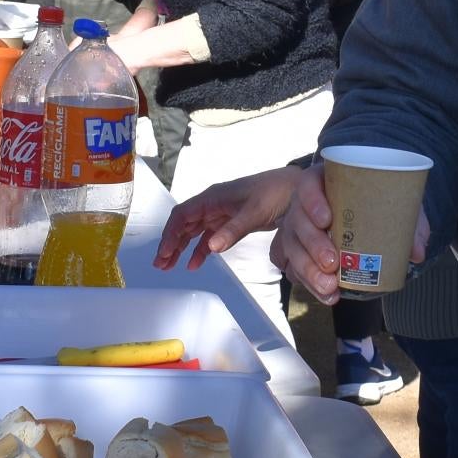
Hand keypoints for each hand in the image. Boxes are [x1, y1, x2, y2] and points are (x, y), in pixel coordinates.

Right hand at [155, 166, 302, 270]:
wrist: (297, 190)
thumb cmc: (274, 193)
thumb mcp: (253, 212)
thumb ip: (232, 230)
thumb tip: (210, 247)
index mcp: (213, 198)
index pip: (182, 215)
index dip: (170, 234)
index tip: (164, 253)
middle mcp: (213, 204)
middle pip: (184, 224)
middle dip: (171, 244)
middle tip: (161, 265)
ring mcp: (222, 213)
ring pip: (194, 232)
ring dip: (182, 248)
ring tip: (170, 266)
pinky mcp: (231, 222)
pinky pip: (210, 237)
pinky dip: (201, 250)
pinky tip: (195, 264)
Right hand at [271, 170, 428, 302]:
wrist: (364, 209)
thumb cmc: (376, 199)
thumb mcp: (394, 202)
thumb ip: (409, 221)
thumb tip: (416, 252)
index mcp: (324, 182)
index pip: (308, 185)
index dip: (313, 202)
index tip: (327, 219)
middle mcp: (304, 204)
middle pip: (299, 221)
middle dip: (313, 245)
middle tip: (332, 263)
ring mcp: (298, 228)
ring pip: (293, 247)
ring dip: (309, 270)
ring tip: (330, 286)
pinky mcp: (299, 250)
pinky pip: (296, 267)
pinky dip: (311, 284)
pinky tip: (327, 295)